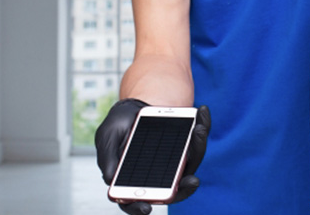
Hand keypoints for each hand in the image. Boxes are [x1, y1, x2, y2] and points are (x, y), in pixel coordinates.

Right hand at [95, 99, 211, 213]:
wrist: (133, 106)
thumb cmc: (118, 125)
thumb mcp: (107, 137)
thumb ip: (107, 158)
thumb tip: (110, 179)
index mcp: (132, 179)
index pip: (137, 201)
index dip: (140, 208)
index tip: (147, 208)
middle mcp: (157, 176)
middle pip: (173, 189)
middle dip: (184, 186)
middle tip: (193, 181)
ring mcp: (174, 162)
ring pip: (190, 164)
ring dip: (197, 147)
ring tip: (199, 130)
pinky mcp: (186, 147)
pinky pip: (197, 142)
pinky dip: (202, 126)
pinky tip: (202, 113)